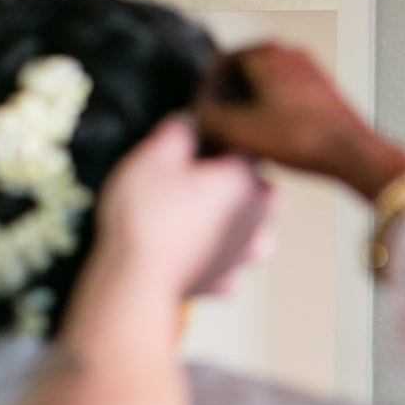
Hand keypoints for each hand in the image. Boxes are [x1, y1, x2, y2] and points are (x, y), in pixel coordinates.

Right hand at [91, 119, 274, 298]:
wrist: (138, 278)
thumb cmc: (147, 216)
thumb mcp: (153, 157)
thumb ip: (176, 133)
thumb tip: (188, 122)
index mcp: (243, 179)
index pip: (247, 144)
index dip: (224, 136)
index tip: (206, 133)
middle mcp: (255, 216)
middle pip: (266, 191)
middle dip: (247, 182)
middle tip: (212, 177)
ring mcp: (244, 253)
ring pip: (260, 234)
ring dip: (244, 226)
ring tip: (213, 219)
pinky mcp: (225, 281)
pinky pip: (232, 267)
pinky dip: (219, 261)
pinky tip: (198, 254)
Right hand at [195, 43, 404, 200]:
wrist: (353, 155)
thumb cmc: (307, 138)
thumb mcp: (240, 131)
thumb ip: (209, 118)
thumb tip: (200, 117)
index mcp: (268, 52)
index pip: (221, 62)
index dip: (206, 90)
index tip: (202, 110)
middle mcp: (291, 55)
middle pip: (243, 73)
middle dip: (227, 99)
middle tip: (218, 123)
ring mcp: (310, 74)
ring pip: (265, 87)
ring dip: (248, 109)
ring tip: (241, 135)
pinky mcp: (323, 95)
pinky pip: (285, 100)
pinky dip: (270, 115)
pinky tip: (268, 140)